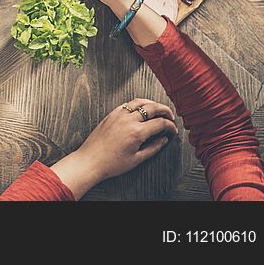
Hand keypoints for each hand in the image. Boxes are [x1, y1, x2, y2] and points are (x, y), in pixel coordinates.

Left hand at [52, 100, 177, 196]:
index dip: (170, 126)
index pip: (160, 123)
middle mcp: (127, 120)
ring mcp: (118, 115)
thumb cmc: (111, 163)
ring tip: (158, 110)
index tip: (173, 130)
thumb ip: (153, 147)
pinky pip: (127, 104)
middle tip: (170, 116)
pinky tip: (140, 109)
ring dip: (151, 103)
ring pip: (139, 101)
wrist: (90, 160)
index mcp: (136, 132)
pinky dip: (137, 104)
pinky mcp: (111, 114)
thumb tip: (163, 139)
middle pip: (152, 107)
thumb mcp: (137, 159)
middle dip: (165, 110)